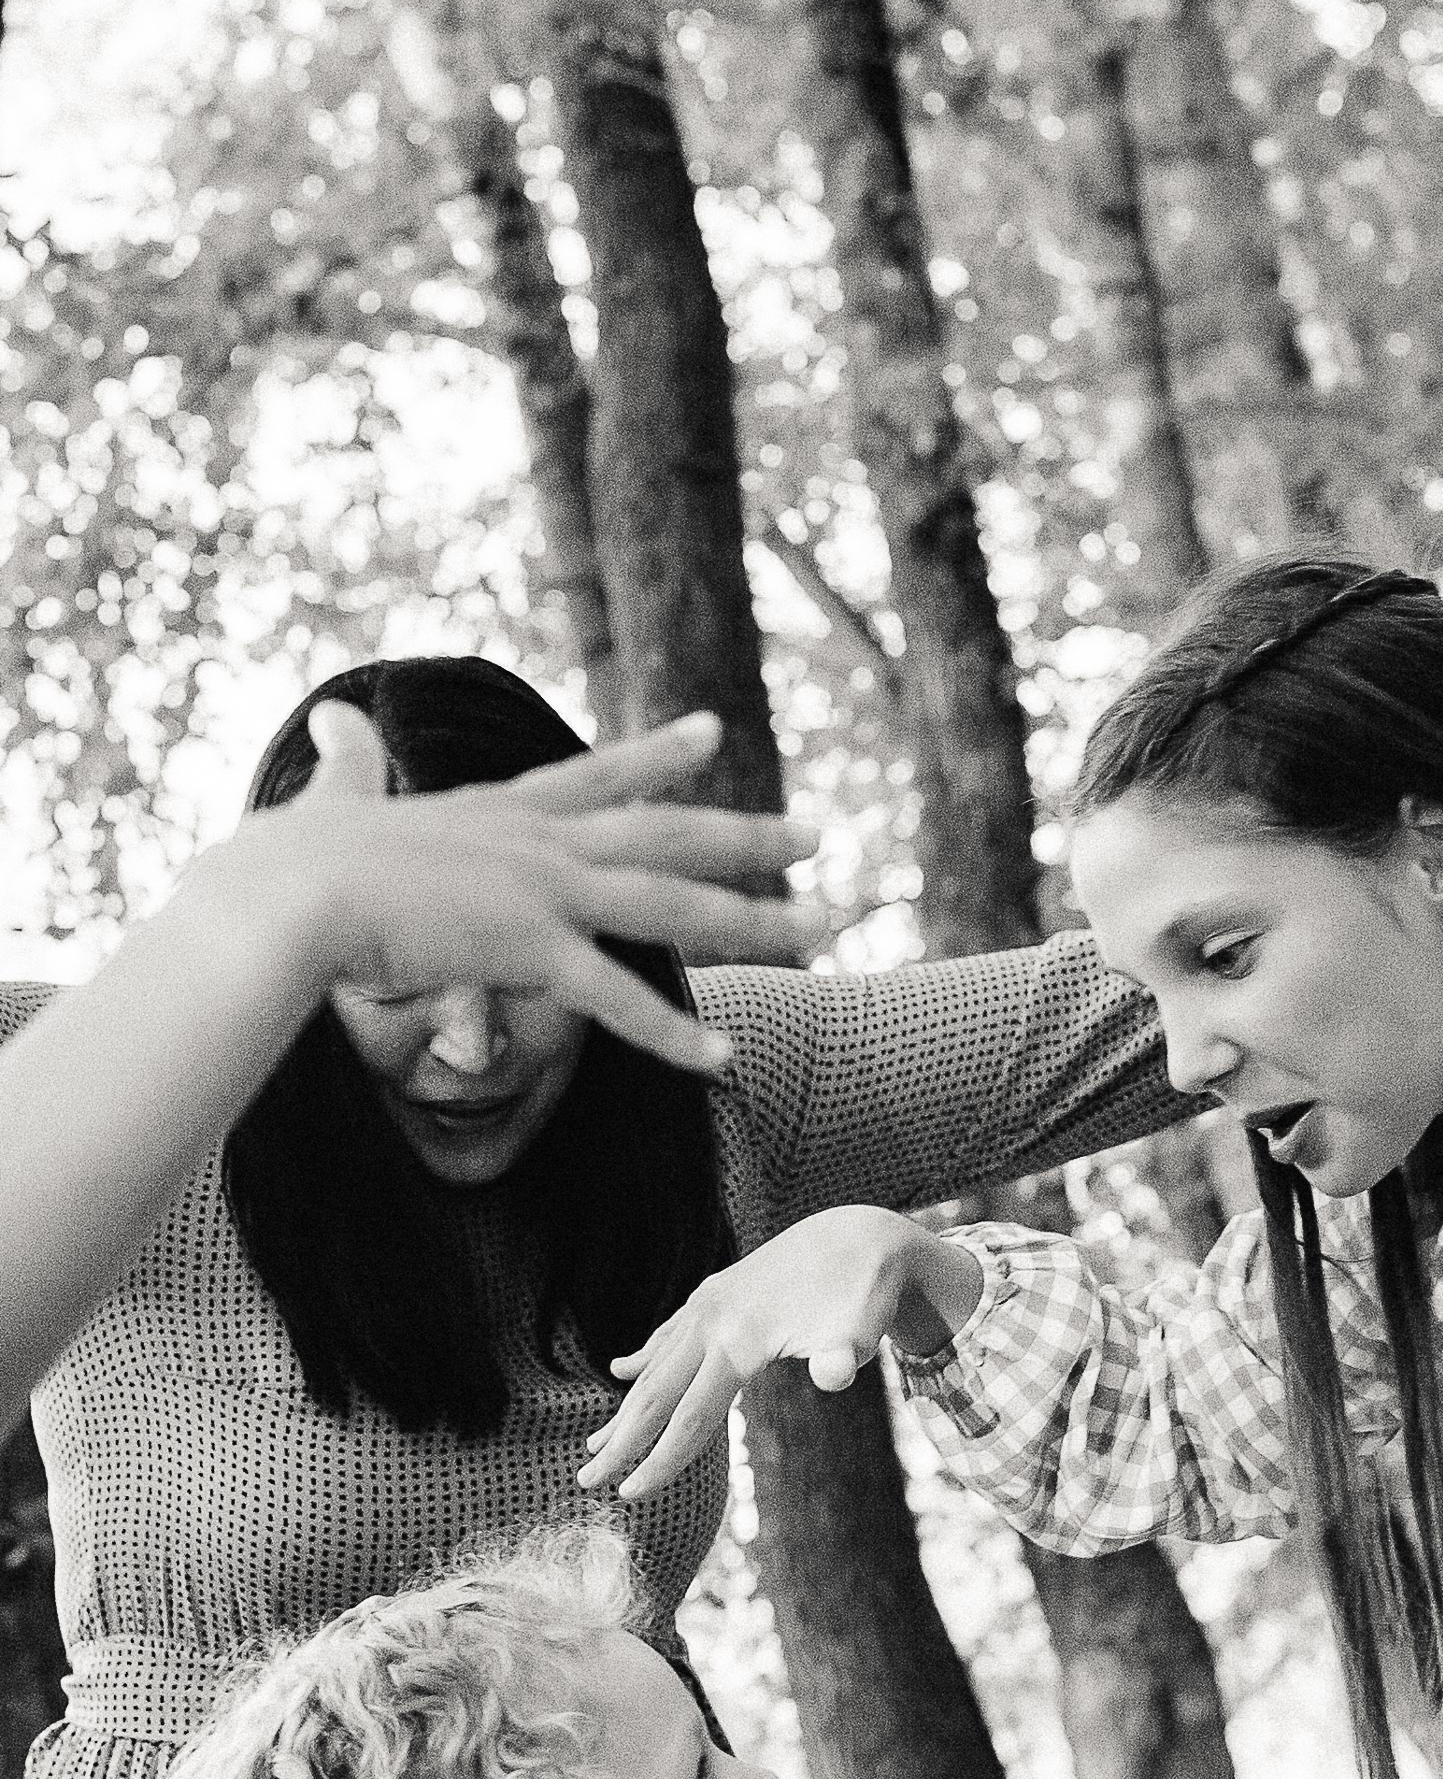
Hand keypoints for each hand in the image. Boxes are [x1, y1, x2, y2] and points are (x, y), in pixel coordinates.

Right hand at [266, 702, 822, 1075]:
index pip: (599, 774)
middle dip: (749, 834)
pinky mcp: (532, 950)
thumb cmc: (291, 859)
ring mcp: (543, 892)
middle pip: (669, 834)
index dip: (660, 756)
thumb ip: (347, 764)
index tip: (714, 732)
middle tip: (819, 835)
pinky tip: (722, 1060)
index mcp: (500, 809)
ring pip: (674, 905)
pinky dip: (674, 1036)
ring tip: (821, 933)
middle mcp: (539, 842)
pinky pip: (621, 1003)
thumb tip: (330, 718)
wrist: (286, 893)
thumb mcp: (332, 798)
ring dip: (754, 921)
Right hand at [577, 1207, 979, 1499]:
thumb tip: (834, 1376)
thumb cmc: (864, 1291)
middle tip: (585, 1480)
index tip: (629, 1495)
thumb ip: (842, 1356)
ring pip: (657, 1364)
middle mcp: (712, 1320)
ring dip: (628, 1406)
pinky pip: (670, 1334)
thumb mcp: (862, 1328)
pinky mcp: (718, 1293)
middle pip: (658, 1393)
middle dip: (621, 1440)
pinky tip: (623, 1371)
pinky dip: (646, 1357)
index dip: (661, 1459)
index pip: (690, 1415)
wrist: (862, 1235)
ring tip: (597, 1442)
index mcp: (738, 1339)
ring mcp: (710, 1304)